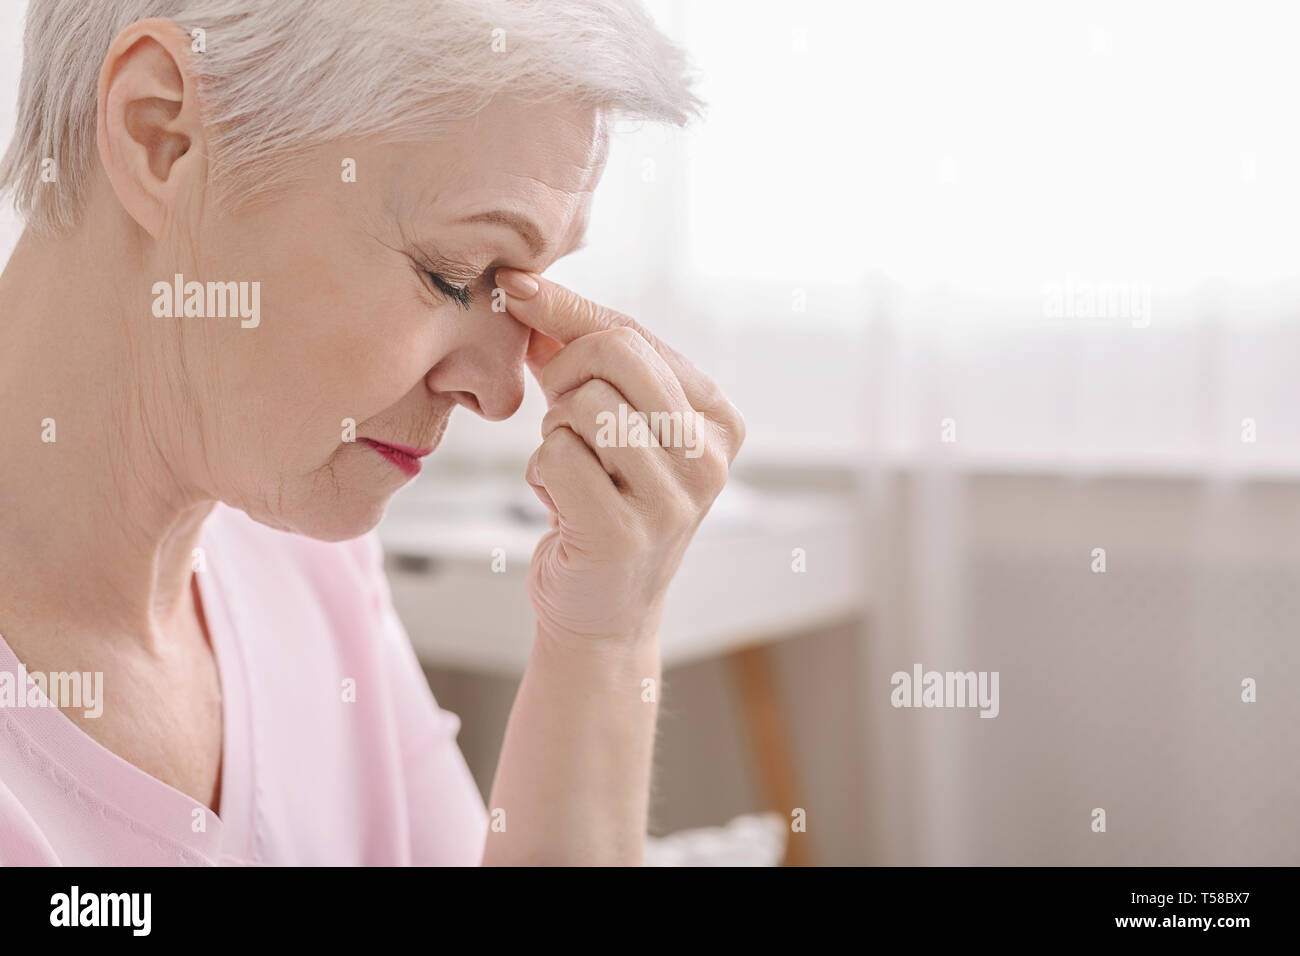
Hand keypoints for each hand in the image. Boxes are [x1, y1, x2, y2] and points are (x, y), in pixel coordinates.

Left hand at [496, 268, 744, 648]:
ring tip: (572, 468)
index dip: (566, 312)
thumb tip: (525, 288)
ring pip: (583, 405)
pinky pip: (559, 456)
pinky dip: (544, 473)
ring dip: (555, 433)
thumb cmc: (603, 500)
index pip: (634, 333)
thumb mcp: (609, 420)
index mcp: (719, 419)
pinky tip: (563, 503)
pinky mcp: (625, 534)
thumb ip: (581, 354)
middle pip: (613, 354)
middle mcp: (709, 457)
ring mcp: (673, 499)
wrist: (602, 609)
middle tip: (560, 413)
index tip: (517, 290)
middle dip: (564, 373)